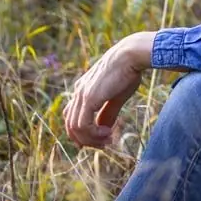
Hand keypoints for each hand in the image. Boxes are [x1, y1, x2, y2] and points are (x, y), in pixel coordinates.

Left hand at [63, 31, 155, 147]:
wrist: (130, 56)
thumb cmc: (127, 72)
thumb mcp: (116, 97)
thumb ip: (108, 113)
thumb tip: (104, 130)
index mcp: (83, 90)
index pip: (72, 117)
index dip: (81, 133)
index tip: (99, 140)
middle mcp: (78, 92)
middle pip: (70, 125)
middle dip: (86, 140)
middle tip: (104, 144)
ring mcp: (81, 94)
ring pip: (75, 128)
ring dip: (91, 139)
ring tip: (108, 139)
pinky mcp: (88, 98)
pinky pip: (83, 125)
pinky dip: (93, 134)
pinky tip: (107, 133)